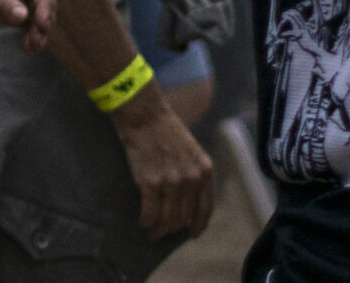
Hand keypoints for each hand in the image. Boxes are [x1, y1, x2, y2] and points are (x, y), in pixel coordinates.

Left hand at [0, 0, 56, 53]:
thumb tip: (24, 17)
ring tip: (30, 47)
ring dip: (40, 33)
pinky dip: (31, 36)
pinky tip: (27, 48)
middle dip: (44, 22)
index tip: (41, 24)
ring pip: (41, 18)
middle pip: (46, 4)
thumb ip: (3, 3)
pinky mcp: (17, 13)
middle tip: (35, 38)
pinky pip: (30, 26)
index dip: (45, 6)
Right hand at [112, 93, 215, 237]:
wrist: (144, 115)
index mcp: (205, 170)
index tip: (192, 234)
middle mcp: (192, 179)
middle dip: (173, 229)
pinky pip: (150, 212)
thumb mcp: (191, 150)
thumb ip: (194, 174)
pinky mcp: (150, 182)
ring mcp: (172, 182)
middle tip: (162, 233)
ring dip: (159, 230)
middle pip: (184, 216)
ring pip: (168, 218)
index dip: (199, 224)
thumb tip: (186, 201)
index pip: (205, 208)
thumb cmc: (164, 129)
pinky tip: (143, 222)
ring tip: (151, 232)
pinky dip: (147, 221)